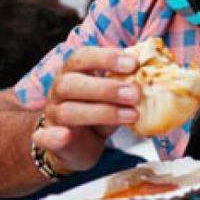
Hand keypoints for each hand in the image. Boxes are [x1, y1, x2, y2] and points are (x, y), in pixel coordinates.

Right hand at [34, 47, 140, 173]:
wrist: (78, 143)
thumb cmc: (99, 110)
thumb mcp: (115, 95)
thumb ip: (128, 86)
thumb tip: (156, 79)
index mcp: (75, 72)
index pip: (83, 57)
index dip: (107, 58)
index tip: (133, 64)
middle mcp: (60, 90)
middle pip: (72, 83)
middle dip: (106, 88)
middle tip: (135, 94)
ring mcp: (52, 114)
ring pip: (68, 111)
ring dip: (102, 112)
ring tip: (132, 115)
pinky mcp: (48, 138)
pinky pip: (44, 137)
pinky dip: (53, 137)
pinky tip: (65, 136)